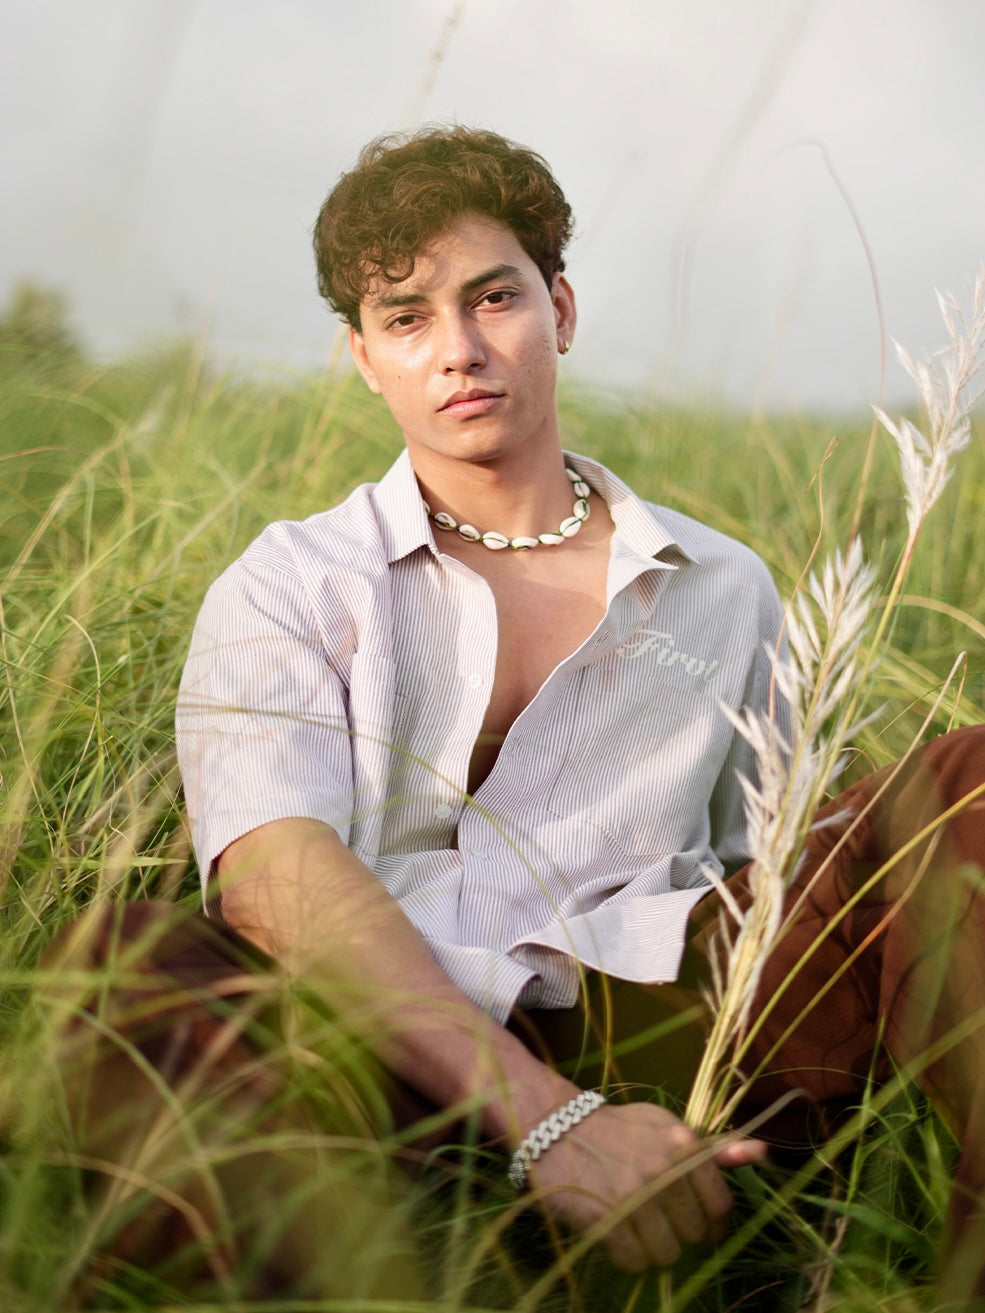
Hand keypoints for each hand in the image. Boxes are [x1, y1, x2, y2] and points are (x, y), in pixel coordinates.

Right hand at [525, 1101, 765, 1270]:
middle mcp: (661, 1170)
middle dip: (682, 1234)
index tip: (704, 1227)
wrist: (555, 1128)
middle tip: (662, 1222)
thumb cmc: (617, 1130)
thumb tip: (761, 1152)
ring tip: (640, 1230)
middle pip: (695, 1234)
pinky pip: (634, 1261)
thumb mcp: (665, 1127)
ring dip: (656, 1249)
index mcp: (682, 1144)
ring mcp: (632, 1196)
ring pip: (667, 1253)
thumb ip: (713, 1148)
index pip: (720, 1205)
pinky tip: (620, 1237)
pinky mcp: (604, 1218)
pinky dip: (630, 1257)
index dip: (715, 1224)